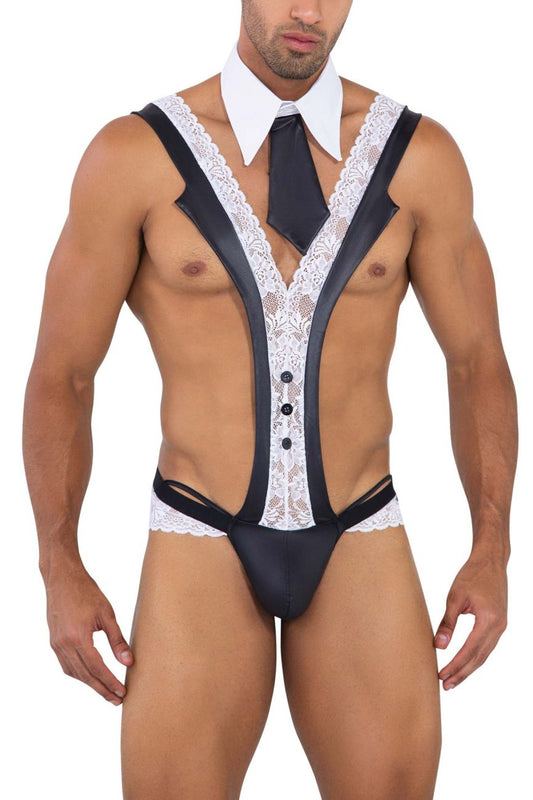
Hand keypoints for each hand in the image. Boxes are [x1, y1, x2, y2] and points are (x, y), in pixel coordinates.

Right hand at [45, 560, 133, 704]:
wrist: (62, 578)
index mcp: (78, 637)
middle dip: (102, 689)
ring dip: (90, 684)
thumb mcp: (107, 614)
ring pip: (74, 673)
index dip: (110, 682)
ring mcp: (56, 644)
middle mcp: (64, 644)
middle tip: (117, 700)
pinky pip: (66, 665)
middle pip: (85, 675)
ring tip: (106, 691)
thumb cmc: (87, 592)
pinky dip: (79, 674)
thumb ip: (117, 640)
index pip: (97, 668)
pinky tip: (90, 676)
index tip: (122, 693)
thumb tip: (128, 662)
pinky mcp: (54, 642)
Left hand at [433, 551, 507, 689]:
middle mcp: (498, 627)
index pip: (470, 650)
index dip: (455, 665)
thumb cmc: (472, 575)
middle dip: (462, 673)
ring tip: (453, 679)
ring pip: (484, 654)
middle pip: (479, 658)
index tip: (441, 675)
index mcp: (489, 621)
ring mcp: (501, 626)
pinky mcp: (499, 623)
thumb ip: (447, 623)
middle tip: (445, 685)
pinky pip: (487, 646)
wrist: (491, 561)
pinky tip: (464, 662)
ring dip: (469, 668)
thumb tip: (438, 646)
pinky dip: (475, 657)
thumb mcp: (455, 597)